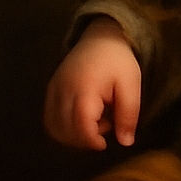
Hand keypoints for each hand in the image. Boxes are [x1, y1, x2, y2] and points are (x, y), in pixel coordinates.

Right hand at [43, 16, 141, 149]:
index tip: (105, 142)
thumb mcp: (132, 85)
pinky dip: (61, 127)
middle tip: (105, 124)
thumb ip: (128, 115)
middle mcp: (63, 92)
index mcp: (85, 90)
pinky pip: (48, 118)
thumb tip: (126, 143)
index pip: (81, 128)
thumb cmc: (119, 61)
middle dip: (85, 138)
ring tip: (94, 119)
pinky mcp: (49, 90)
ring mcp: (53, 90)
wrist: (101, 37)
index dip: (92, 142)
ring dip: (72, 134)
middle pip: (65, 131)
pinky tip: (79, 118)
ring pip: (54, 127)